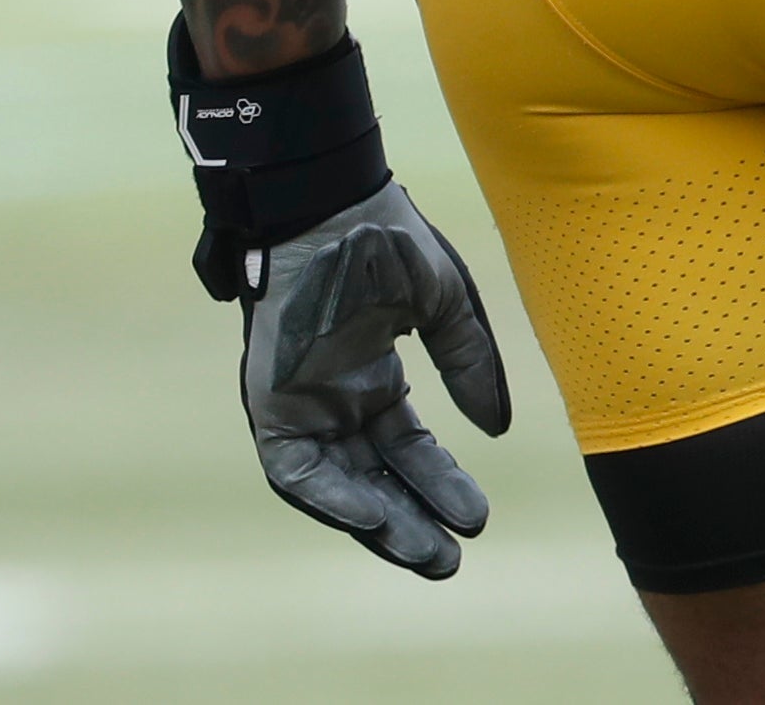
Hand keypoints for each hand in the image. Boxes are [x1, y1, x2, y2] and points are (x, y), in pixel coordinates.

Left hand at [237, 183, 511, 576]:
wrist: (328, 203)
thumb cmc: (384, 240)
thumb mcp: (445, 305)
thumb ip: (470, 365)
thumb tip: (496, 431)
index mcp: (372, 375)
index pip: (406, 447)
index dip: (441, 482)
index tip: (477, 515)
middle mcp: (335, 398)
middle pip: (374, 478)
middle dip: (412, 521)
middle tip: (450, 561)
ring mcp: (300, 402)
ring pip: (338, 484)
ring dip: (378, 522)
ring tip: (424, 553)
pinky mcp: (268, 401)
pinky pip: (294, 467)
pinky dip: (329, 495)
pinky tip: (373, 512)